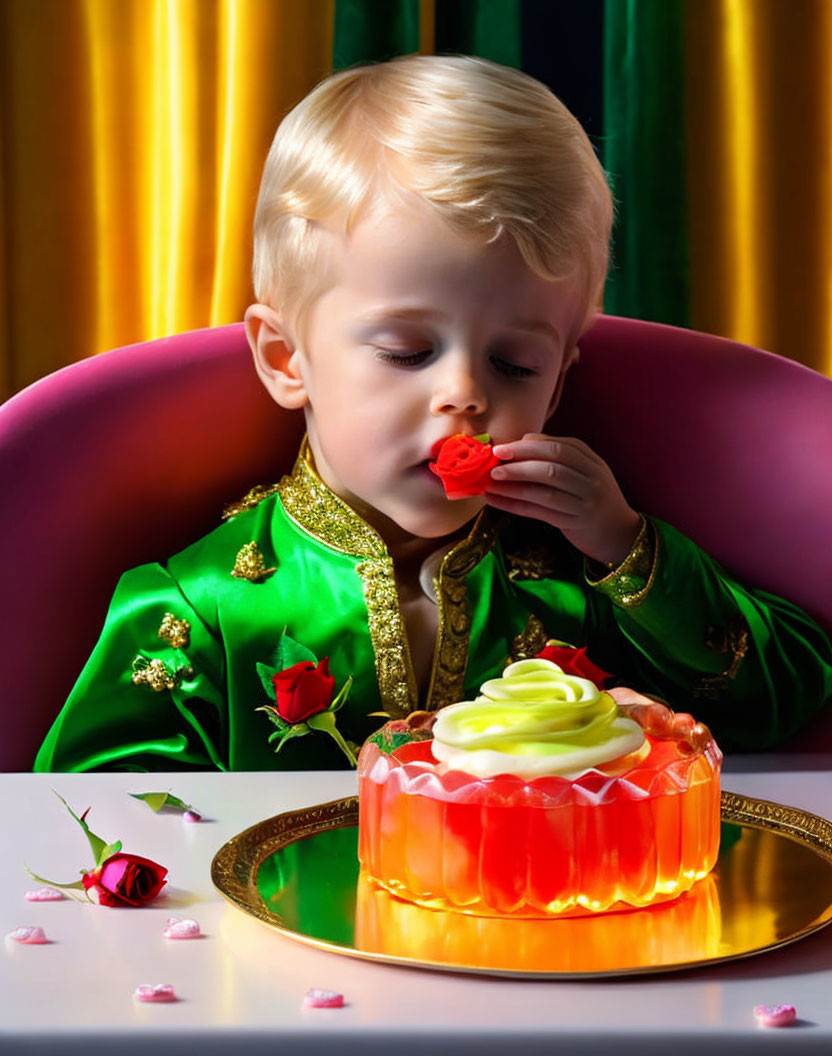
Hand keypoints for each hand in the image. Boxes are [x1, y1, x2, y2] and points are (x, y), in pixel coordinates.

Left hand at [487, 434, 641, 566]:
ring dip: (514, 485)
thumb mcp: (583, 472)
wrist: (618, 532)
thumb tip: (522, 440)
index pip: (558, 446)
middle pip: (552, 464)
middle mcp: (592, 479)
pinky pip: (540, 512)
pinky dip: (515, 505)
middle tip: (494, 462)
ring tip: (490, 482)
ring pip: (545, 490)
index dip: (527, 446)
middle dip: (519, 461)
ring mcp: (586, 502)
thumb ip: (558, 456)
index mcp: (592, 461)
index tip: (501, 448)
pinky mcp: (575, 522)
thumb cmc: (593, 498)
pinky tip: (497, 501)